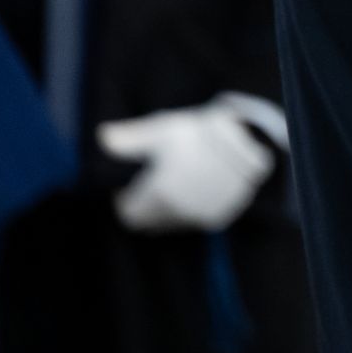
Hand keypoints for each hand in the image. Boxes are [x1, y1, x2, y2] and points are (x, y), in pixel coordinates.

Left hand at [96, 100, 274, 231]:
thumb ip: (130, 138)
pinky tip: (196, 188)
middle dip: (145, 206)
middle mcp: (178, 211)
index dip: (124, 201)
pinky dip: (189, 210)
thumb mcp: (163, 129)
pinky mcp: (218, 217)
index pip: (129, 215)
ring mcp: (200, 216)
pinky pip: (193, 221)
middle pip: (149, 222)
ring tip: (177, 183)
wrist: (250, 138)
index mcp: (159, 193)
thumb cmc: (200, 132)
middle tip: (151, 183)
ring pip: (171, 223)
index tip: (127, 187)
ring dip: (168, 209)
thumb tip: (101, 137)